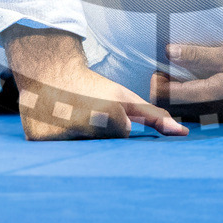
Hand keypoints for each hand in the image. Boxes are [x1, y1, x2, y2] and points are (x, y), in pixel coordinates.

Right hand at [3, 26, 186, 140]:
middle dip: (95, 133)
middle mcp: (85, 127)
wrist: (50, 69)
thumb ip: (155, 117)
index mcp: (110, 116)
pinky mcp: (38, 139)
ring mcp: (60, 135)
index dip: (113, 122)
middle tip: (84, 112)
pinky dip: (53, 140)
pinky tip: (53, 122)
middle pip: (99, 146)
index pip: (120, 136)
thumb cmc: (92, 85)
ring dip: (74, 138)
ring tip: (68, 116)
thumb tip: (184, 133)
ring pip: (76, 151)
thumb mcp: (125, 97)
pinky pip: (52, 153)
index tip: (101, 107)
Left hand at [149, 43, 222, 111]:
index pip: (164, 96)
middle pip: (169, 104)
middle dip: (161, 86)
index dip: (154, 81)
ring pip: (180, 105)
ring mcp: (211, 113)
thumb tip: (169, 51)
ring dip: (173, 88)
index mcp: (205, 94)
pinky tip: (193, 75)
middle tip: (164, 65)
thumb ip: (199, 56)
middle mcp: (204, 109)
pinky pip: (193, 104)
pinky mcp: (217, 111)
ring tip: (177, 68)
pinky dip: (186, 90)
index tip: (159, 64)